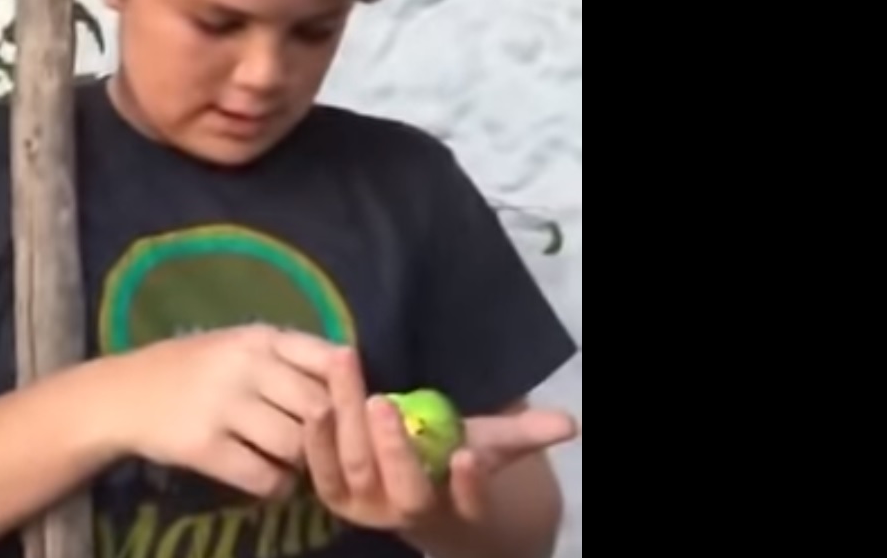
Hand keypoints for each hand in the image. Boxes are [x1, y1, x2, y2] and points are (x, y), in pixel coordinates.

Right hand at [104, 325, 339, 499]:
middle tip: (320, 449)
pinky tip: (268, 480)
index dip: (351, 392)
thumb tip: (354, 389)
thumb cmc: (195, 370)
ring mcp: (223, 405)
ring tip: (290, 463)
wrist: (124, 394)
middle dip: (328, 436)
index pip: (332, 360)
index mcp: (262, 337)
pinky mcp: (203, 446)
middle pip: (321, 409)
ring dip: (303, 464)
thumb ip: (292, 360)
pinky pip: (262, 477)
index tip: (350, 413)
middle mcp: (246, 365)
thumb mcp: (241, 347)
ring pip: (296, 446)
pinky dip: (275, 487)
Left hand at [303, 348, 578, 530]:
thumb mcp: (492, 447)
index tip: (469, 454)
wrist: (414, 501)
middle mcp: (411, 515)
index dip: (469, 482)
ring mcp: (369, 509)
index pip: (470, 501)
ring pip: (357, 469)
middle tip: (383, 401)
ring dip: (346, 424)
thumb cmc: (454, 463)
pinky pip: (322, 472)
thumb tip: (571, 423)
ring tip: (345, 372)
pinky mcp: (334, 496)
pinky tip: (315, 402)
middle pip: (404, 486)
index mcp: (458, 507)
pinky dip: (316, 441)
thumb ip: (525, 433)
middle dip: (392, 447)